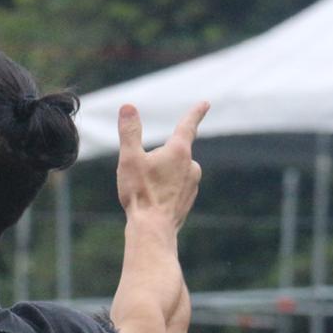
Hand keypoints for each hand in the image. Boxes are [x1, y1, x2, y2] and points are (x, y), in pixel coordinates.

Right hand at [115, 102, 206, 227]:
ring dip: (161, 175)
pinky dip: (165, 190)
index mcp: (178, 151)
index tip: (205, 103)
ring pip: (175, 171)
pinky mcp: (189, 200)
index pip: (188, 125)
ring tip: (145, 191)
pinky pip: (176, 188)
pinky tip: (152, 202)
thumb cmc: (140, 192)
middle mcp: (191, 166)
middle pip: (174, 152)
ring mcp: (192, 184)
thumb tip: (127, 107)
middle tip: (141, 175)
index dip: (195, 113)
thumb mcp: (129, 158)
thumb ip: (129, 131)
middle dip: (159, 158)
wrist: (152, 229)